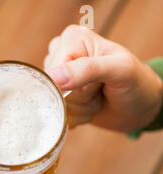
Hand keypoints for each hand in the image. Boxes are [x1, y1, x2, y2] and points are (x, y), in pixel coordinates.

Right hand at [44, 25, 161, 131]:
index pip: (55, 71)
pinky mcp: (59, 95)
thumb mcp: (120, 70)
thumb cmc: (136, 83)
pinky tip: (89, 106)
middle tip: (99, 90)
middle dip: (78, 97)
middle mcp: (61, 54)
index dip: (75, 85)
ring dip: (79, 108)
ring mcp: (59, 76)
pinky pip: (55, 113)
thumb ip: (89, 69)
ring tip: (97, 97)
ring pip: (53, 102)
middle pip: (52, 88)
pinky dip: (76, 116)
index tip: (98, 82)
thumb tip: (55, 76)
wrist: (140, 107)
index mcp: (73, 38)